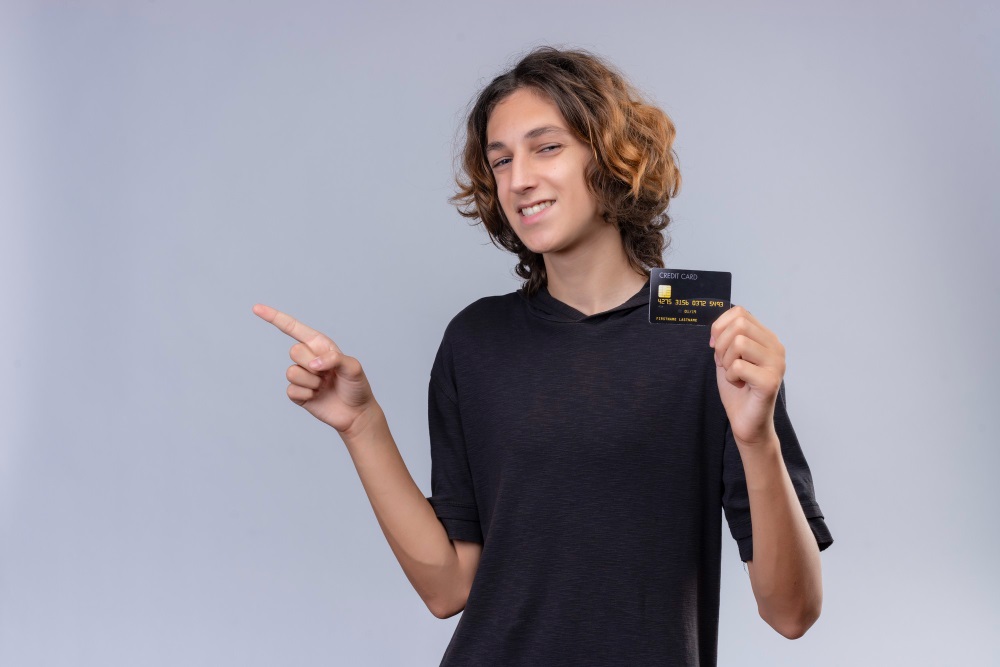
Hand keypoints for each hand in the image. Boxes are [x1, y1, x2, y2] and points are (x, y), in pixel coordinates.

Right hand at [253, 304, 375, 435]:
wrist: (356, 414)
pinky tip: (317, 397)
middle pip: (294, 351)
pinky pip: (291, 390)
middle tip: (327, 374)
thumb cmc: (356, 387)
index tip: (256, 308)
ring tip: (324, 386)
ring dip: (311, 382)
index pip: (293, 328)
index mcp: (320, 345)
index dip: (274, 317)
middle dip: (312, 363)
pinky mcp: (297, 394)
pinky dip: (306, 395)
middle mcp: (308, 358)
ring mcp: (302, 376)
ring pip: (291, 372)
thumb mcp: (353, 367)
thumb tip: (313, 364)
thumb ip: (335, 359)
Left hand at [709, 306, 785, 447]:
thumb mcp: (728, 357)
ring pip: (739, 342)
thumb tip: (717, 328)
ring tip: (734, 374)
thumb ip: (726, 338)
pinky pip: (738, 365)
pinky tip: (739, 384)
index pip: (740, 312)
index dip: (720, 326)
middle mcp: (776, 347)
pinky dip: (730, 376)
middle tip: (725, 363)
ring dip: (726, 360)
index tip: (716, 346)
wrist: (746, 422)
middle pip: (740, 324)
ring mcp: (777, 363)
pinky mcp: (770, 380)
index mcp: (767, 338)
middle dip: (722, 344)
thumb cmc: (738, 389)